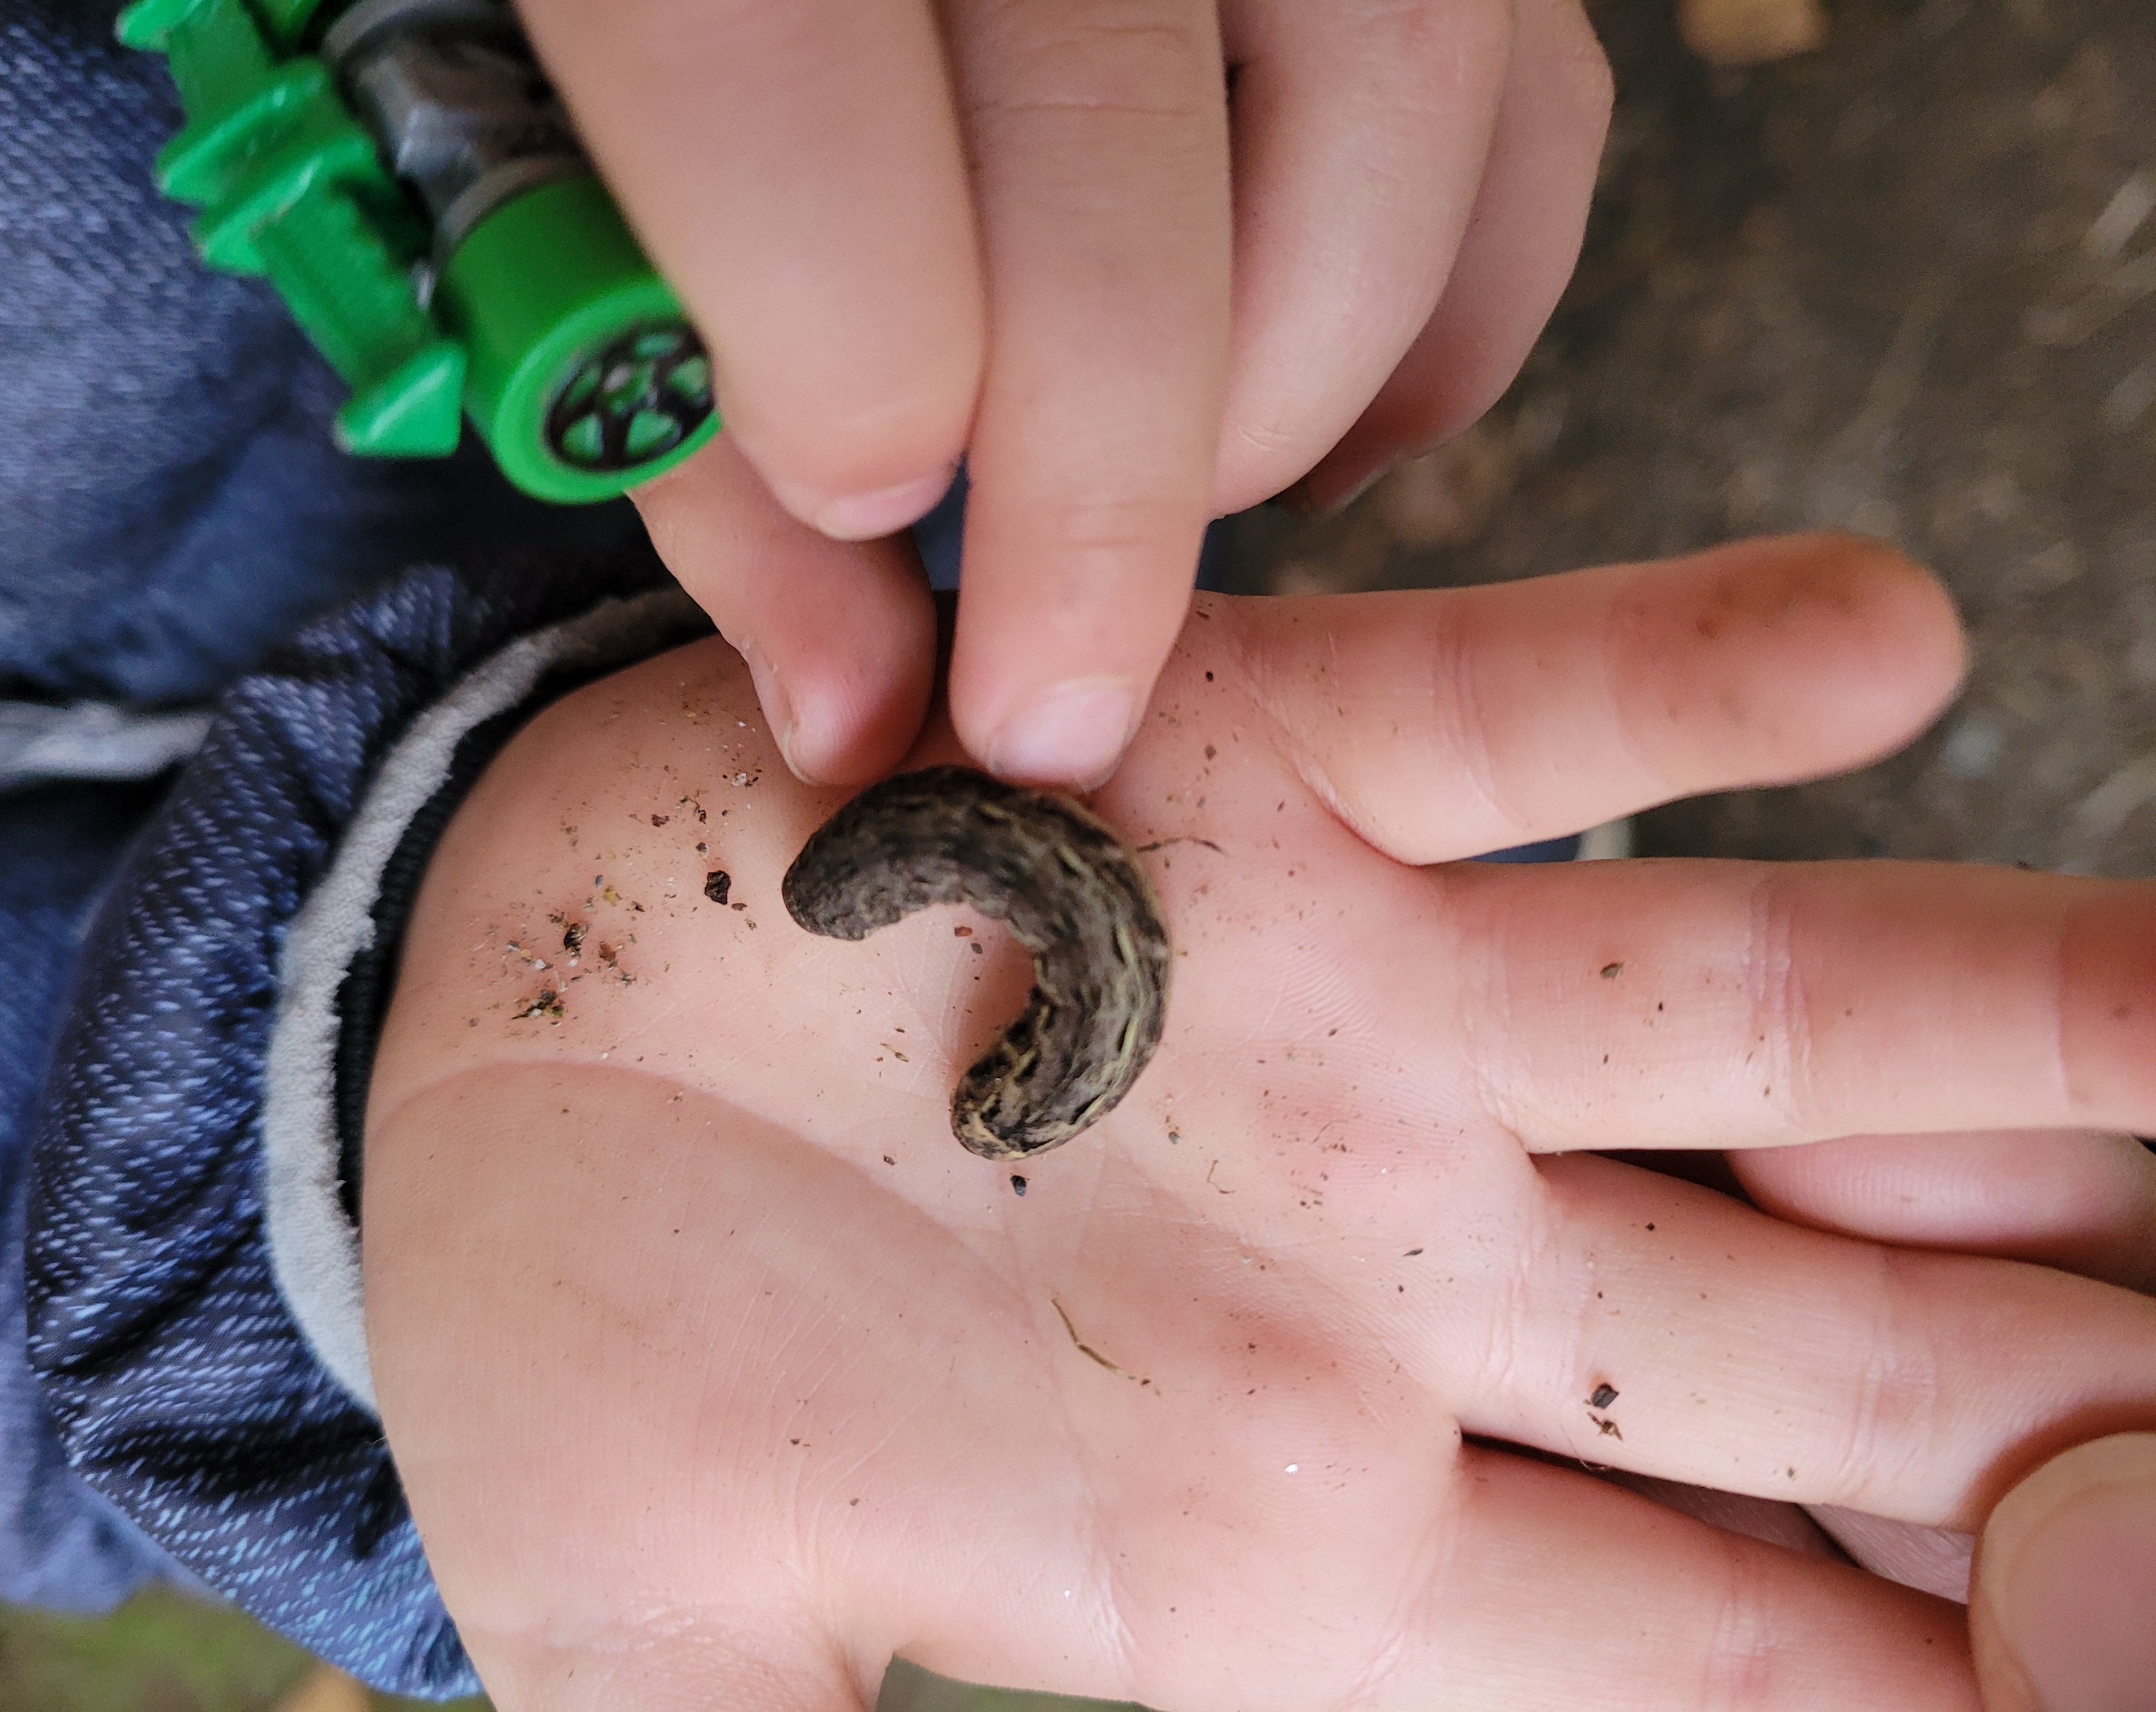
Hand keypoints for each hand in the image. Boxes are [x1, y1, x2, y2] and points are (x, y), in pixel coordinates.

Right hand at [363, 534, 2155, 1709]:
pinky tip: (1880, 642)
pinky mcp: (1244, 763)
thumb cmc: (580, 1369)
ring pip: (1772, 1018)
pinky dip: (1702, 674)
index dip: (1966, 1692)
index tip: (2141, 1668)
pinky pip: (1531, 716)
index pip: (1735, 1662)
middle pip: (1854, 1354)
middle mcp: (1387, 1261)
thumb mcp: (678, 1674)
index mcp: (1295, 1530)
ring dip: (2027, 1025)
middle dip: (2100, 1389)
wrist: (465, 1067)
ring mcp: (1344, 1000)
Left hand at [513, 0, 1613, 787]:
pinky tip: (1300, 430)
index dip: (832, 355)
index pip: (771, 71)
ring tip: (1158, 502)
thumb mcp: (593, 205)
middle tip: (1043, 689)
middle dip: (1088, 490)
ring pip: (1384, 112)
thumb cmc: (685, 69)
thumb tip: (853, 722)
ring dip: (1276, 404)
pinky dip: (1432, 337)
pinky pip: (1531, 128)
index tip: (861, 507)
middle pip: (1111, 141)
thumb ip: (695, 441)